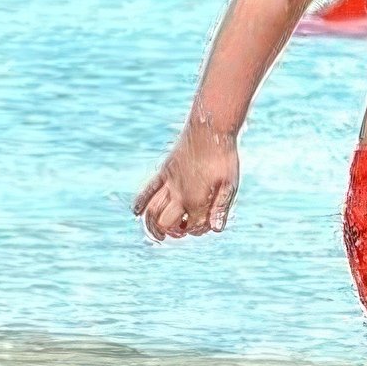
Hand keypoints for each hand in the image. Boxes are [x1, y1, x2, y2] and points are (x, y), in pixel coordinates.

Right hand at [134, 122, 238, 240]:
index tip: (206, 225)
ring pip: (152, 210)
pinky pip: (147, 190)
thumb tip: (216, 229)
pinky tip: (136, 212)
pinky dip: (140, 202)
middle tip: (178, 234)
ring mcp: (168, 183)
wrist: (210, 130)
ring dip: (151, 225)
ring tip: (157, 235)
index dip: (199, 230)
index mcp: (196, 199)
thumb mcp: (230, 184)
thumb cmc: (224, 158)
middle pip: (165, 222)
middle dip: (171, 232)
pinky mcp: (163, 172)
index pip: (192, 226)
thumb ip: (221, 207)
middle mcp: (178, 194)